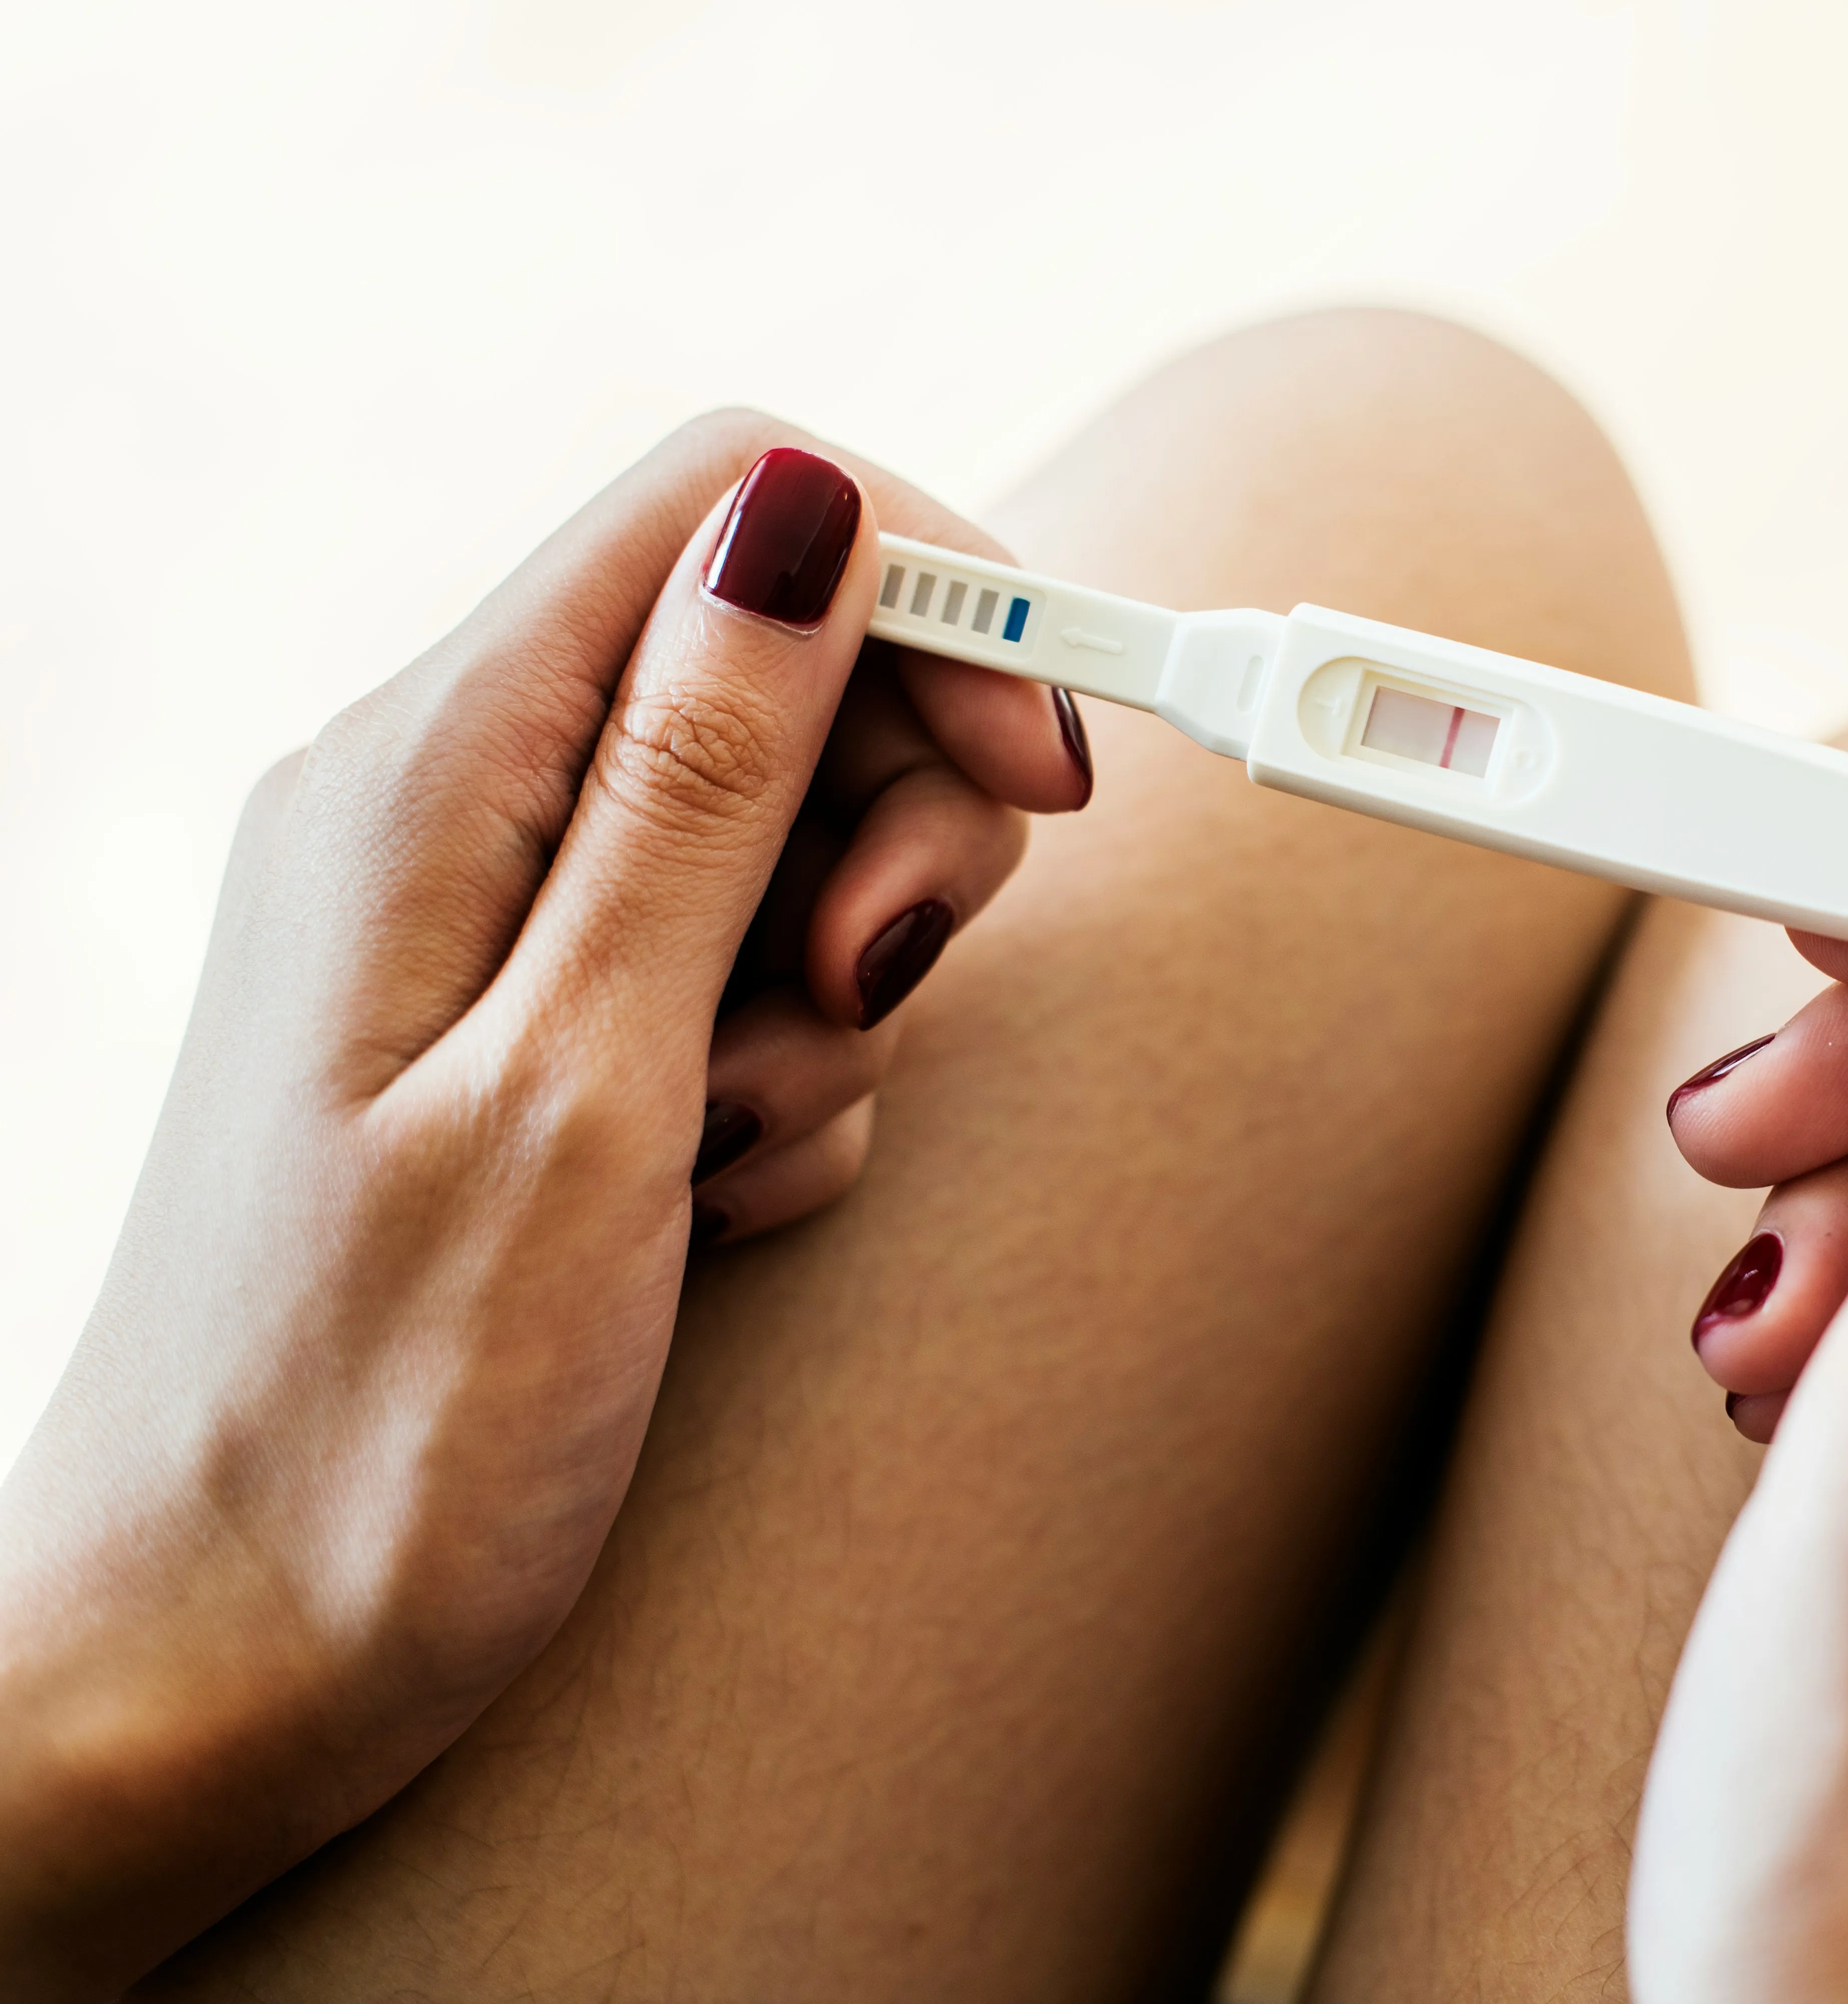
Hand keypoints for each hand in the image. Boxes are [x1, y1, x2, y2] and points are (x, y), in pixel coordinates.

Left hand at [0, 415, 1087, 1996]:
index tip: (1049, 765)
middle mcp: (455, 808)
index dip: (933, 593)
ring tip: (729, 1149)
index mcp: (429, 768)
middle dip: (893, 821)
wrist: (222, 1664)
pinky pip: (750, 989)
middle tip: (854, 988)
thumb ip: (698, 782)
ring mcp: (498, 930)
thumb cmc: (371, 1416)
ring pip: (789, 840)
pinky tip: (702, 1209)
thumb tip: (805, 509)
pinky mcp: (547, 1044)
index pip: (727, 507)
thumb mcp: (577, 1083)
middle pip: (787, 668)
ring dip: (831, 992)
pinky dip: (783, 1088)